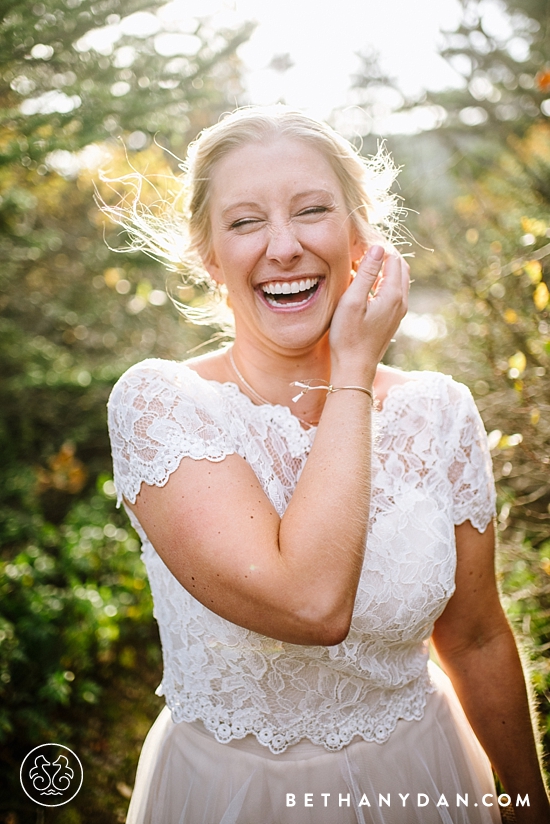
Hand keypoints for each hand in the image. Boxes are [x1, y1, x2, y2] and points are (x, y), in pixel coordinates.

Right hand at [329, 245, 408, 384]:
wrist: (354, 368)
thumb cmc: (348, 336)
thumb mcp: (352, 301)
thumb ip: (367, 273)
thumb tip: (378, 248)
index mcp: (393, 295)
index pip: (393, 259)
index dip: (377, 250)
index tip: (358, 248)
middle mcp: (401, 302)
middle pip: (399, 267)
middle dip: (383, 257)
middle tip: (360, 254)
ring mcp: (398, 312)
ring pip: (397, 280)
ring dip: (382, 271)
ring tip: (360, 268)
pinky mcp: (392, 319)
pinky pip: (392, 293)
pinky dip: (381, 283)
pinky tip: (363, 287)